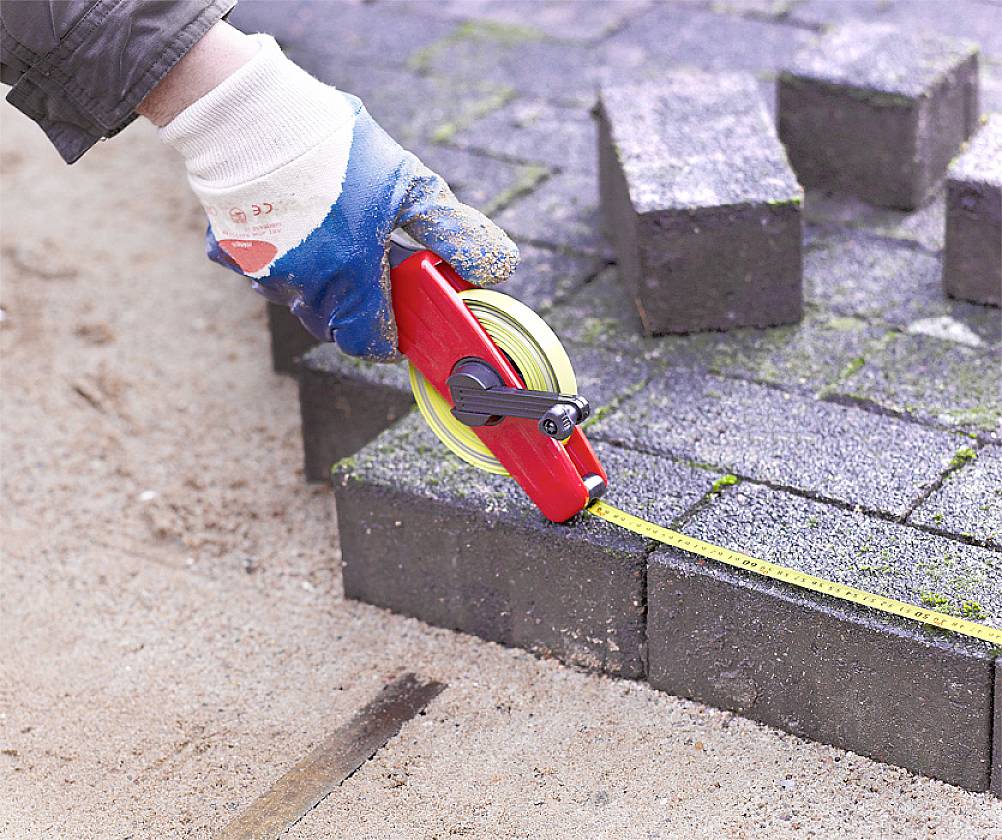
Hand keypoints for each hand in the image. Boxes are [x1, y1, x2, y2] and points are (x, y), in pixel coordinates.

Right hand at [157, 32, 517, 359]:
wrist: (250, 112)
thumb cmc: (335, 149)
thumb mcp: (410, 186)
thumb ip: (453, 233)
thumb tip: (499, 268)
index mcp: (351, 282)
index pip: (372, 345)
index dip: (391, 338)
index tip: (401, 316)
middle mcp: (304, 290)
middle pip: (336, 328)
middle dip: (360, 310)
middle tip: (375, 270)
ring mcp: (263, 273)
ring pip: (299, 301)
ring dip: (322, 285)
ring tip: (337, 235)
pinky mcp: (229, 251)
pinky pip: (262, 268)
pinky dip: (281, 256)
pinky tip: (292, 219)